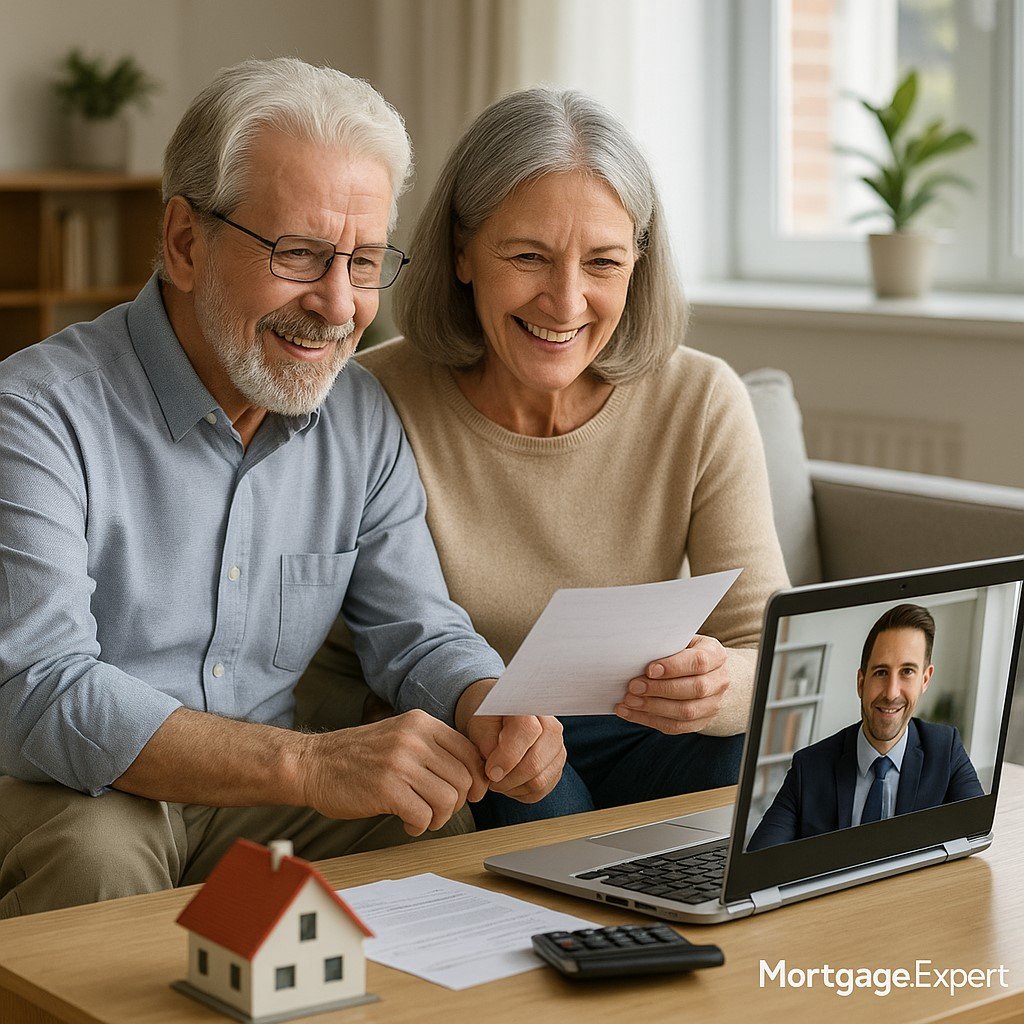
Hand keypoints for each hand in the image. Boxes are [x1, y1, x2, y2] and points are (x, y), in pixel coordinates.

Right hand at [299, 710, 489, 835]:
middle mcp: (414, 739)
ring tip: (422, 818)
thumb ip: (431, 747)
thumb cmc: (357, 756)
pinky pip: (424, 816)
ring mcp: (400, 762)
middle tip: (438, 810)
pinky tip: (406, 824)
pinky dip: (419, 827)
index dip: (476, 779)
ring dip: (439, 817)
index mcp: (421, 723)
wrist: (313, 763)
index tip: (470, 794)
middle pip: (463, 779)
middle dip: (457, 803)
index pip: (470, 751)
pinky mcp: (387, 789)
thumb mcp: (399, 735)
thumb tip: (471, 775)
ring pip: (448, 799)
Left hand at [455, 679, 565, 802]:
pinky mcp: (557, 766)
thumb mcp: (479, 723)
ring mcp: (558, 747)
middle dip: (507, 778)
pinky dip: (522, 792)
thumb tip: (496, 767)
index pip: (526, 731)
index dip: (507, 757)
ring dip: (513, 787)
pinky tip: (509, 782)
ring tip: (498, 779)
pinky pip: (542, 790)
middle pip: (535, 762)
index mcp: (529, 706)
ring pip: (539, 780)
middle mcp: (551, 725)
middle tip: (490, 778)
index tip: (490, 771)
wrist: (500, 721)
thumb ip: (486, 741)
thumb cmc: (489, 720)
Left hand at [615, 634, 729, 734]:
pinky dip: (649, 720)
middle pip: (695, 689)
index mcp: (716, 654)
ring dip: (653, 707)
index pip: (699, 662)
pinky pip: (676, 726)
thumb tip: (637, 655)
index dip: (674, 667)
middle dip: (660, 689)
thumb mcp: (680, 641)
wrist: (705, 672)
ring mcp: (713, 704)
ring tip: (629, 701)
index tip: (649, 670)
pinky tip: (630, 712)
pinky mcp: (701, 722)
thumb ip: (665, 647)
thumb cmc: (684, 652)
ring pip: (686, 711)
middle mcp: (720, 680)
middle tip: (633, 687)